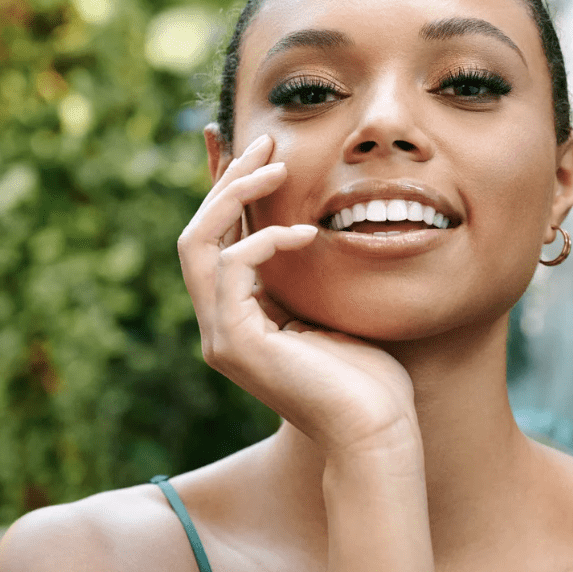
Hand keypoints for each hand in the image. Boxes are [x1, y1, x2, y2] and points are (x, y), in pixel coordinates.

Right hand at [177, 134, 419, 457]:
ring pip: (197, 243)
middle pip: (196, 234)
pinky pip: (231, 267)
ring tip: (275, 166)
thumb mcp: (328, 307)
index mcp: (239, 316)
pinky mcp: (236, 344)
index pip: (216, 240)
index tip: (236, 144)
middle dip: (225, 181)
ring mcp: (221, 337)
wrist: (376, 432)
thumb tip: (307, 224)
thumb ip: (303, 273)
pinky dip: (265, 241)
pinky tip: (307, 232)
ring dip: (232, 196)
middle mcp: (219, 324)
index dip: (221, 189)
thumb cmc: (367, 376)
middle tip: (262, 139)